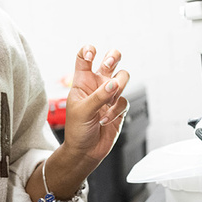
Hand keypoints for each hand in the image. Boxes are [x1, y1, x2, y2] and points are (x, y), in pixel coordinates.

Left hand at [60, 45, 129, 166]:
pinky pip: (124, 101)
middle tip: (111, 62)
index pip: (84, 58)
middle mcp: (97, 85)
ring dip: (118, 87)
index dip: (89, 50)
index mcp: (82, 81)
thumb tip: (113, 84)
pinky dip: (116, 111)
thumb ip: (98, 96)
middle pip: (111, 60)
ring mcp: (109, 96)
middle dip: (114, 57)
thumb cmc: (77, 130)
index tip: (92, 53)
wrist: (86, 151)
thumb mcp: (82, 111)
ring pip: (123, 78)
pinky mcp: (119, 108)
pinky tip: (105, 120)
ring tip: (108, 102)